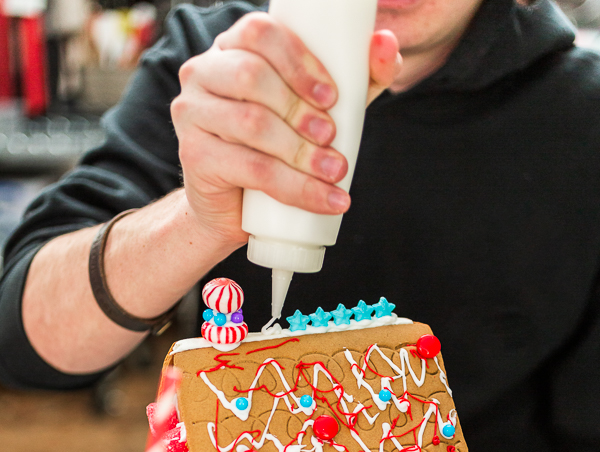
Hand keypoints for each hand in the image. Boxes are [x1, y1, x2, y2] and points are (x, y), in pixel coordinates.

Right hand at [171, 12, 399, 249]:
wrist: (233, 209)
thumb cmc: (277, 150)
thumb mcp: (318, 110)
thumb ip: (356, 78)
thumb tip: (387, 45)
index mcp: (232, 49)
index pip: (260, 32)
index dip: (299, 60)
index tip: (332, 95)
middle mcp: (203, 73)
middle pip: (253, 76)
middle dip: (301, 108)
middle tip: (331, 136)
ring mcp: (192, 113)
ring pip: (252, 124)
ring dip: (301, 151)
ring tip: (334, 171)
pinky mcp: (194, 156)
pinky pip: (251, 168)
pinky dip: (295, 188)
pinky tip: (324, 200)